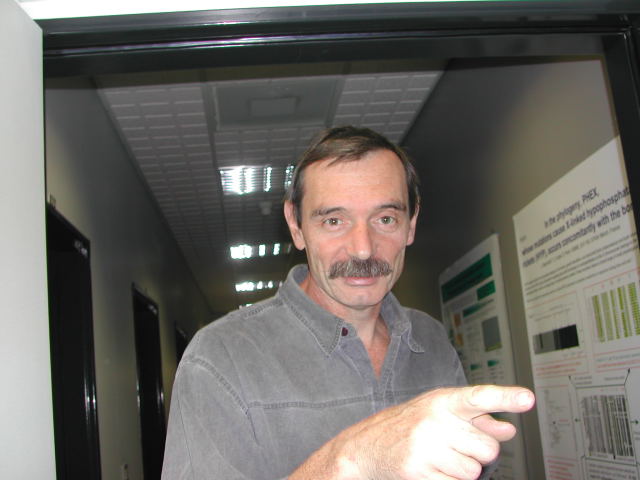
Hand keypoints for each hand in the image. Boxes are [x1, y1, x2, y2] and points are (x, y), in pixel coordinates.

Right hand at [341, 385, 534, 479]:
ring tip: (438, 458)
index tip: (527, 399)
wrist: (366, 446)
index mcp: (442, 401)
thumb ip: (476, 419)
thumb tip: (508, 429)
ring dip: (462, 471)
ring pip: (474, 472)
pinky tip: (431, 470)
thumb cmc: (409, 427)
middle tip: (454, 446)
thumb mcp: (440, 413)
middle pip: (488, 449)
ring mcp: (425, 447)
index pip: (478, 397)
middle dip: (478, 453)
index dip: (504, 398)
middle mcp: (434, 420)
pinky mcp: (418, 472)